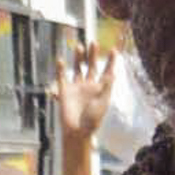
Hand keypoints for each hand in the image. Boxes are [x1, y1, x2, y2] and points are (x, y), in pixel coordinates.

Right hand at [49, 43, 116, 174]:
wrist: (77, 132)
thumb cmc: (93, 120)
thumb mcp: (103, 102)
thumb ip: (107, 87)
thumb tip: (113, 73)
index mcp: (100, 89)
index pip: (106, 72)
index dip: (110, 61)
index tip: (114, 50)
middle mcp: (88, 86)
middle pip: (91, 66)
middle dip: (92, 55)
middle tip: (94, 42)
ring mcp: (76, 87)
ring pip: (77, 69)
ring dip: (78, 58)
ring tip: (79, 46)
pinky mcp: (65, 91)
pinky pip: (62, 77)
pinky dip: (60, 69)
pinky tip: (60, 59)